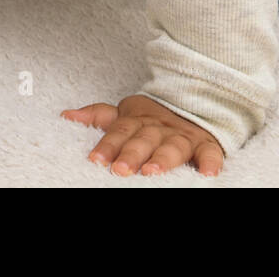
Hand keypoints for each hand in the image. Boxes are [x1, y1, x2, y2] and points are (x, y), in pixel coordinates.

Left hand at [60, 94, 223, 175]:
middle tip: (119, 170)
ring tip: (152, 171)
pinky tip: (207, 174)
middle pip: (143, 140)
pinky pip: (210, 153)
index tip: (95, 159)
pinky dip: (210, 162)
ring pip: (173, 146)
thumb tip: (67, 115)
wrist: (197, 103)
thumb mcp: (127, 113)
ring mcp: (183, 137)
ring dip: (163, 158)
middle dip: (131, 154)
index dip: (108, 144)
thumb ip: (100, 116)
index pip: (120, 130)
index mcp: (139, 121)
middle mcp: (160, 128)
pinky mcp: (206, 145)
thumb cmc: (155, 119)